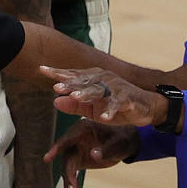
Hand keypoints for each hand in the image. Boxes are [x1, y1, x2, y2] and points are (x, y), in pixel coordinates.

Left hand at [40, 66, 163, 126]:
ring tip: (76, 98)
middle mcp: (103, 79)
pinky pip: (118, 104)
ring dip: (88, 94)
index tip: (41, 69)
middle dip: (70, 84)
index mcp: (93, 79)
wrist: (145, 106)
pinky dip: (112, 111)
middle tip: (56, 87)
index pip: (72, 75)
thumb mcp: (92, 108)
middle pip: (84, 81)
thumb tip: (55, 101)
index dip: (57, 73)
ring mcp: (116, 88)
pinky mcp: (128, 98)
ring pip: (99, 90)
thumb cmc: (114, 105)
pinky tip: (106, 118)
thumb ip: (74, 105)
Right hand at [44, 119, 139, 187]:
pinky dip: (72, 184)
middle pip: (66, 157)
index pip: (66, 139)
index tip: (46, 159)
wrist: (125, 144)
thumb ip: (106, 149)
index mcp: (82, 128)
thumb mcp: (118, 144)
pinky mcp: (78, 160)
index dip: (56, 149)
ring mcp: (75, 149)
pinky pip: (71, 173)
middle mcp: (74, 138)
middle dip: (68, 174)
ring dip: (70, 182)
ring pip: (67, 167)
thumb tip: (93, 155)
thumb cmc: (122, 140)